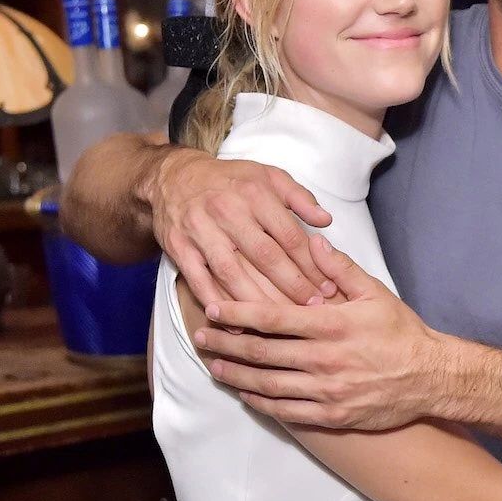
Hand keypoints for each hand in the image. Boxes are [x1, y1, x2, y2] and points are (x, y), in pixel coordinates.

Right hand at [147, 147, 333, 305]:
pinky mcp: (179, 248)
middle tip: (314, 308)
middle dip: (293, 286)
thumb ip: (300, 197)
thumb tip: (326, 220)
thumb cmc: (229, 180)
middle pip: (265, 256)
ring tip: (283, 321)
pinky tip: (237, 324)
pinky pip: (200, 282)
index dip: (312, 264)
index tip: (329, 286)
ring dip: (259, 301)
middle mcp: (227, 211)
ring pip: (233, 274)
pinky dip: (219, 304)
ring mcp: (201, 231)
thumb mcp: (268, 175)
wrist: (172, 177)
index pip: (289, 236)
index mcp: (254, 193)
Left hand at [196, 236, 446, 428]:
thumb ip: (340, 269)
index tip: (214, 309)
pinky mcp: (333, 414)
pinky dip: (263, 403)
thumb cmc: (401, 332)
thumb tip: (312, 242)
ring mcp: (327, 390)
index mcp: (331, 325)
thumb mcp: (374, 293)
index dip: (239, 314)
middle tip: (201, 337)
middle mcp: (325, 359)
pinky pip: (288, 411)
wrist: (430, 377)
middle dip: (227, 344)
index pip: (273, 318)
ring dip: (237, 376)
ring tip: (215, 366)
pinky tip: (247, 395)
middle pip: (262, 353)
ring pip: (269, 385)